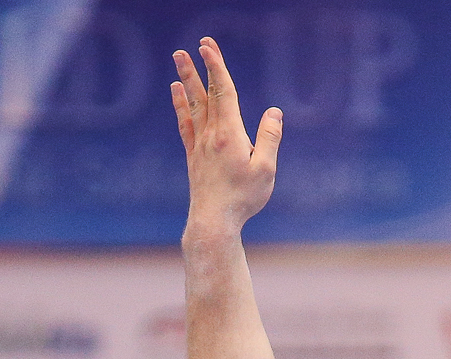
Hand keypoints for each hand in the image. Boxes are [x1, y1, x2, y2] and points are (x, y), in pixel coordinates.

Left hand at [174, 39, 280, 235]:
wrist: (213, 222)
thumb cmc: (242, 199)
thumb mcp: (265, 169)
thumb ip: (269, 138)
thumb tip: (273, 112)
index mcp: (229, 134)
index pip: (224, 93)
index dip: (217, 67)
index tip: (209, 47)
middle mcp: (211, 135)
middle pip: (207, 93)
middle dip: (202, 66)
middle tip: (197, 43)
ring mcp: (199, 144)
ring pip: (193, 104)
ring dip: (187, 78)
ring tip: (178, 57)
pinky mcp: (193, 155)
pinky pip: (186, 122)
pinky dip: (181, 104)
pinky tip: (176, 91)